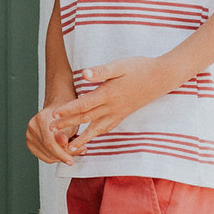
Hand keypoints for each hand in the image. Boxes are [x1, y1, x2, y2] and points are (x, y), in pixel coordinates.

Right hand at [26, 99, 80, 164]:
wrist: (57, 111)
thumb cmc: (65, 116)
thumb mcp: (70, 123)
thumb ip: (66, 133)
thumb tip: (63, 142)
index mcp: (41, 119)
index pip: (50, 143)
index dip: (61, 154)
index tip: (70, 160)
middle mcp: (33, 127)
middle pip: (48, 150)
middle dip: (64, 156)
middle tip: (76, 153)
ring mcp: (30, 136)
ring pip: (46, 156)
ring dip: (60, 157)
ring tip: (70, 151)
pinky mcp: (30, 143)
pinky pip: (44, 157)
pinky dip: (54, 157)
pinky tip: (62, 152)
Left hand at [52, 56, 181, 155]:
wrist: (161, 78)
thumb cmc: (140, 68)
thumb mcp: (120, 65)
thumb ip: (101, 71)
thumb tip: (84, 74)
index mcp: (108, 94)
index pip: (83, 104)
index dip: (68, 110)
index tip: (54, 114)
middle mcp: (112, 107)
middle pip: (86, 118)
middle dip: (68, 125)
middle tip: (52, 131)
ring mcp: (118, 113)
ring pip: (96, 129)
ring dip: (82, 138)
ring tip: (70, 147)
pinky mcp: (123, 115)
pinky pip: (107, 128)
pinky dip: (96, 135)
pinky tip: (91, 137)